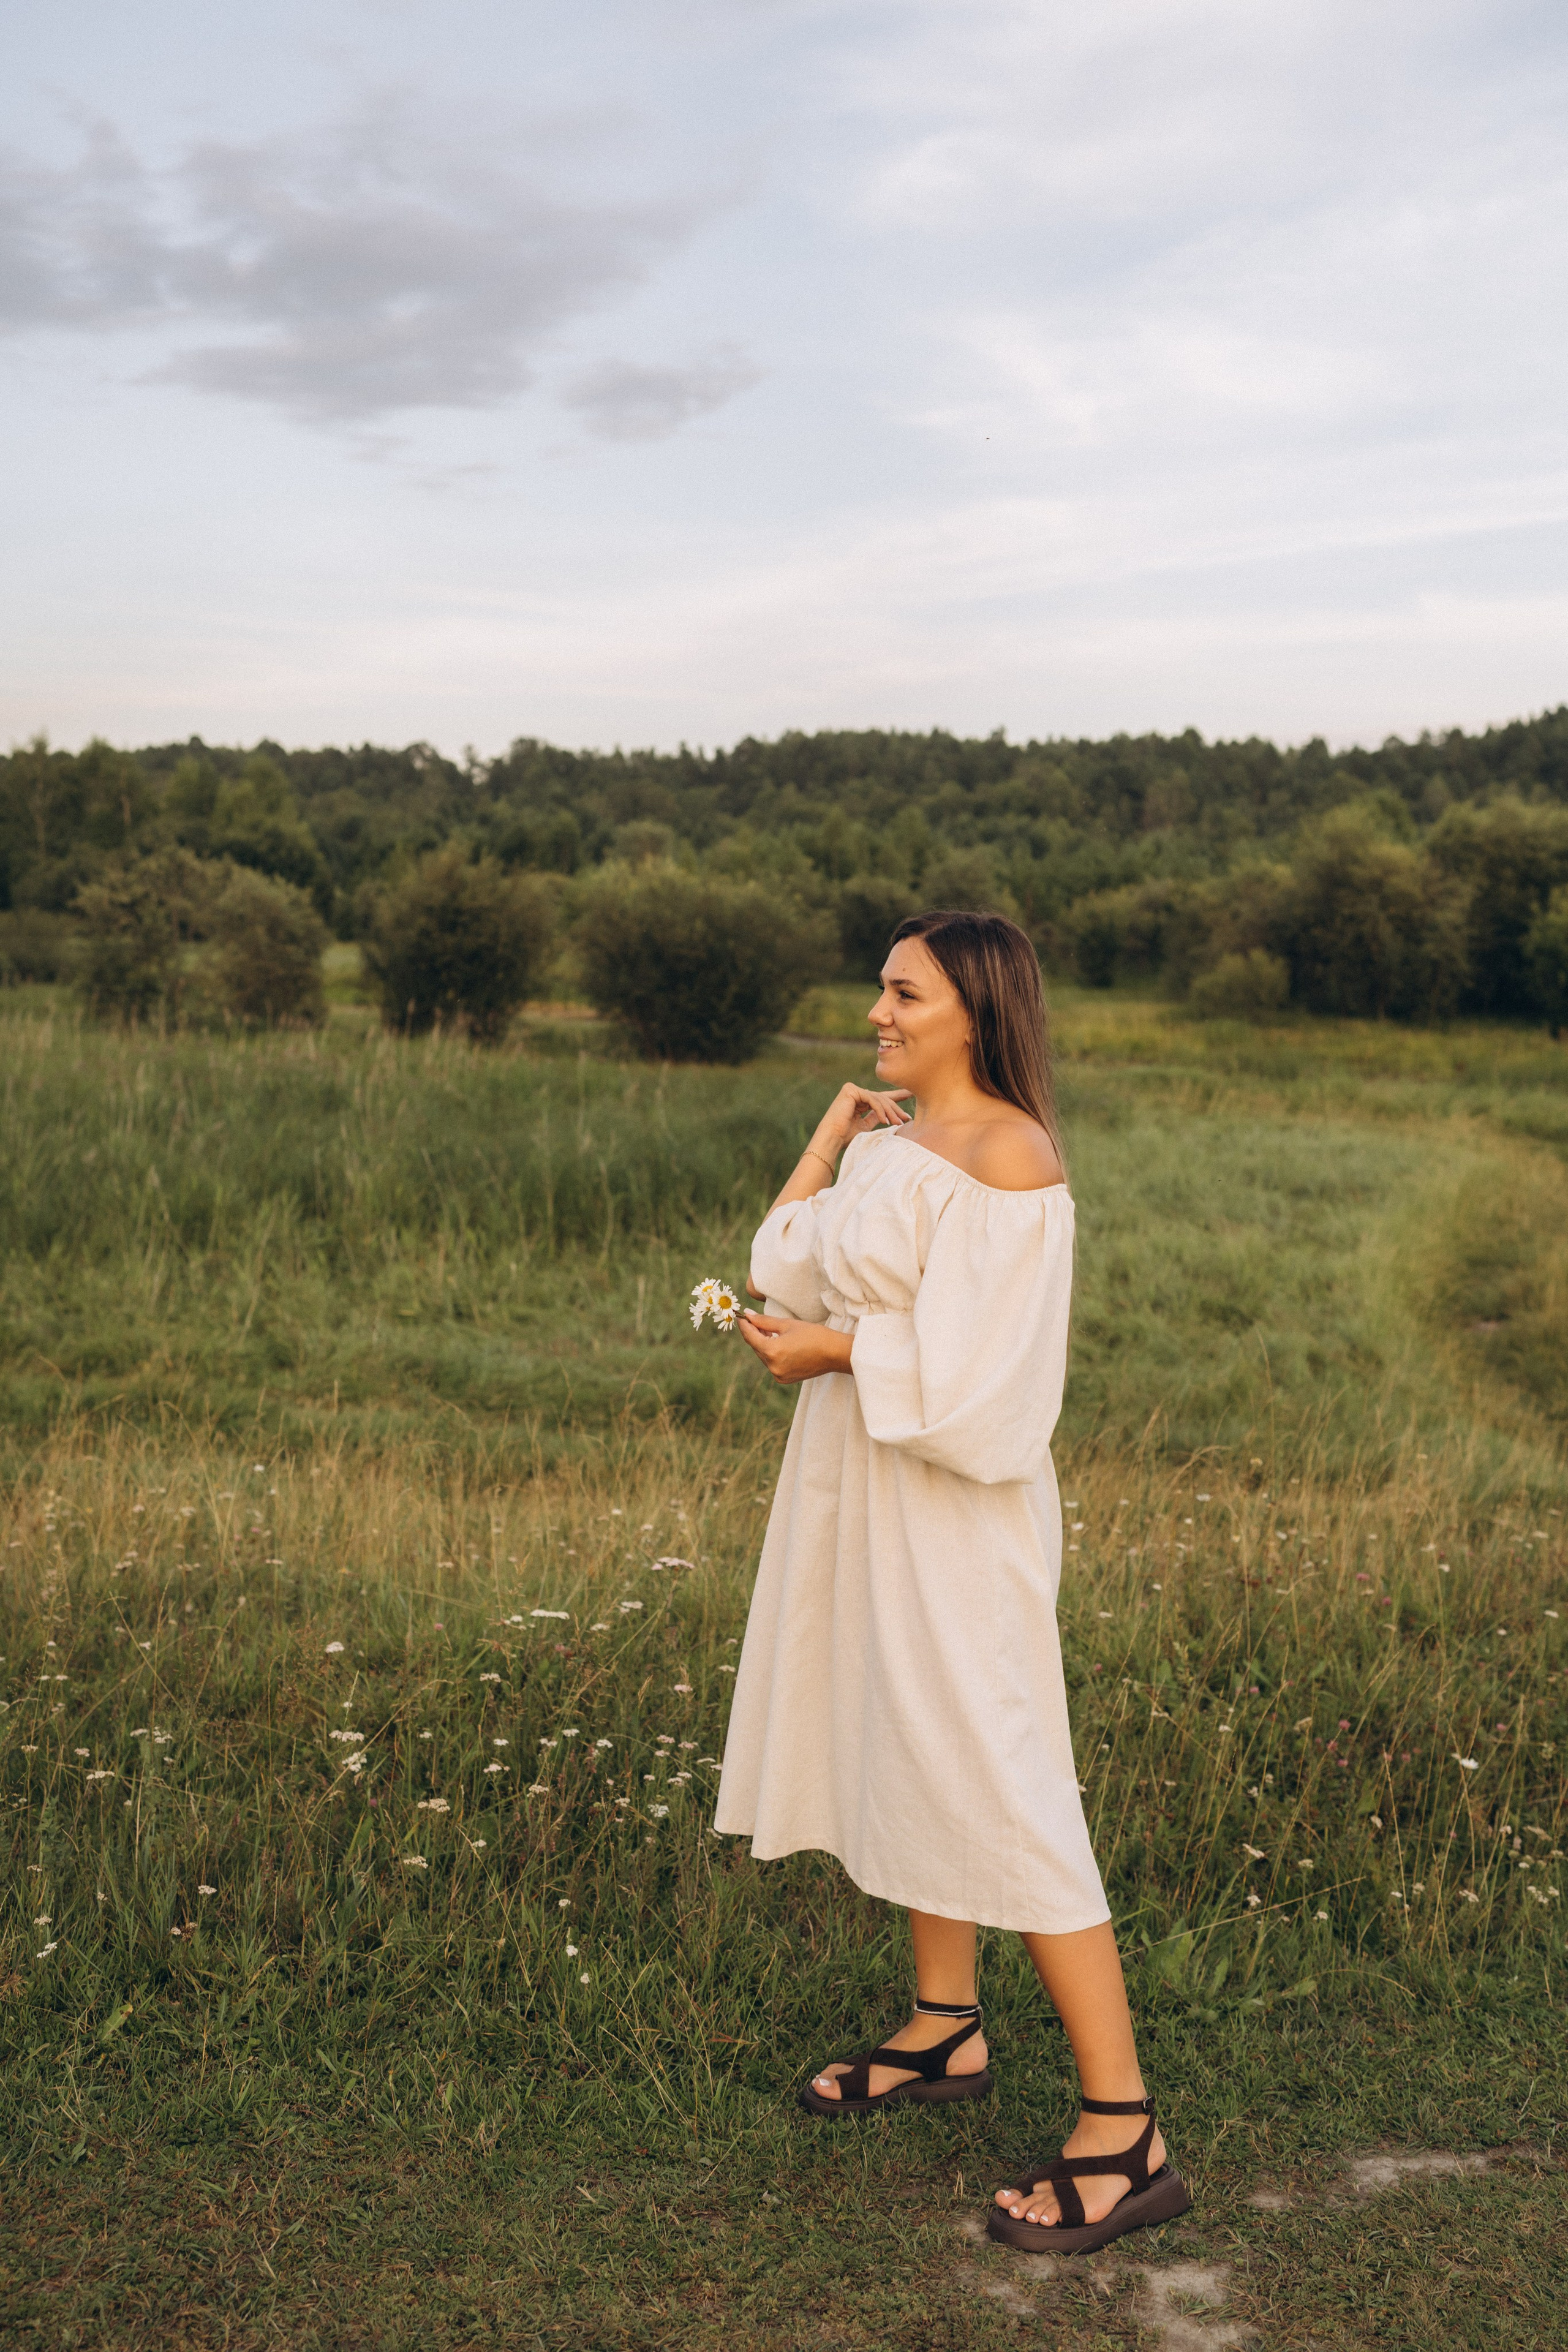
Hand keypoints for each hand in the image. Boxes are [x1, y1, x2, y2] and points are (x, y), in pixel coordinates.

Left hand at [737, 1313, 854, 1384]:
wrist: (834, 1353)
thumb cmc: (813, 1335)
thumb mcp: (787, 1324)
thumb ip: (764, 1321)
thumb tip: (747, 1314)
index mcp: (772, 1351)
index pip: (750, 1337)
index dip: (744, 1325)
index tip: (741, 1316)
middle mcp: (773, 1366)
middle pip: (756, 1347)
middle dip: (754, 1333)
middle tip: (754, 1320)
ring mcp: (778, 1375)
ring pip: (763, 1356)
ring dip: (762, 1343)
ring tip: (767, 1330)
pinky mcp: (784, 1379)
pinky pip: (772, 1364)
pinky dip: (771, 1353)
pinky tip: (776, 1343)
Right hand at [810, 1081, 911, 1162]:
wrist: (831, 1139)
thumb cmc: (845, 1137)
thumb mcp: (866, 1126)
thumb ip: (876, 1117)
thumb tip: (893, 1116)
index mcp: (860, 1101)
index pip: (881, 1098)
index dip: (897, 1097)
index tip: (911, 1095)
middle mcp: (856, 1093)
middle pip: (882, 1098)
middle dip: (895, 1109)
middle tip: (907, 1118)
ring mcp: (852, 1090)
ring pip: (878, 1098)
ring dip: (890, 1112)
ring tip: (898, 1123)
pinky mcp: (850, 1090)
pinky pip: (871, 1098)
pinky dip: (880, 1110)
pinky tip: (885, 1120)